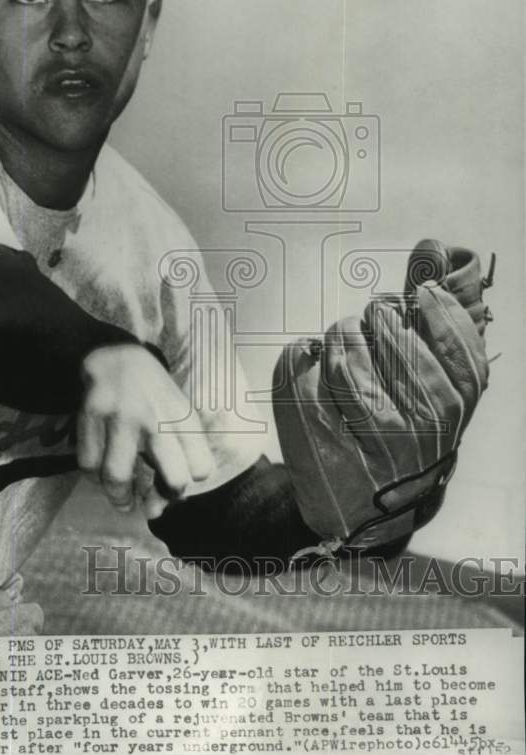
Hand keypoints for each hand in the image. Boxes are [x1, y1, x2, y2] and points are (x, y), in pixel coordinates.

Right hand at [76, 344, 214, 511]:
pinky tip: (100, 472)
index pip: (201, 469)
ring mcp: (121, 415)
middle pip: (173, 479)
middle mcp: (156, 417)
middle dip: (159, 499)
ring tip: (122, 500)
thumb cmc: (153, 397)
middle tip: (148, 501)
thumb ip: (176, 460)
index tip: (171, 483)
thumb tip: (154, 510)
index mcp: (184, 417)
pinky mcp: (91, 413)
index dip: (186, 485)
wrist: (117, 356)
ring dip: (119, 498)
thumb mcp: (177, 416)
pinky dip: (93, 477)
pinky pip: (88, 464)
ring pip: (118, 477)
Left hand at [273, 239, 491, 553]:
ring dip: (335, 336)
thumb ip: (433, 310)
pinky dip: (298, 357)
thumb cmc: (406, 426)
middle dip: (372, 319)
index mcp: (456, 403)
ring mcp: (370, 440)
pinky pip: (301, 376)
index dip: (425, 310)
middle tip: (368, 325)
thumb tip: (435, 246)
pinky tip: (308, 359)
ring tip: (340, 342)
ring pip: (342, 353)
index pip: (446, 335)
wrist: (370, 508)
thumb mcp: (433, 377)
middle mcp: (420, 424)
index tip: (412, 300)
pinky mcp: (322, 447)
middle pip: (386, 333)